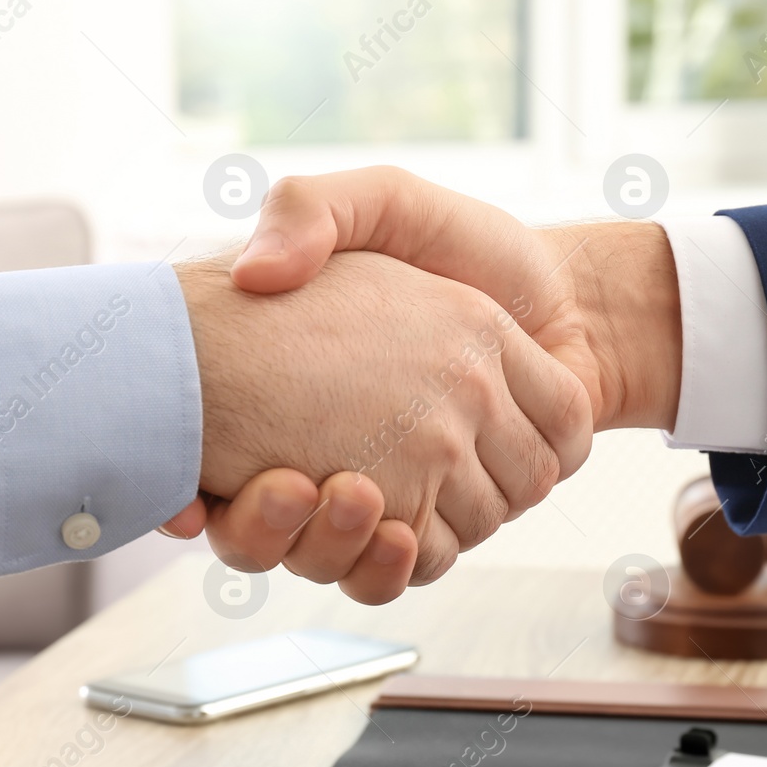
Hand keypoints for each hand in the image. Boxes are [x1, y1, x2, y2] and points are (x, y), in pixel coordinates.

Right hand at [192, 168, 682, 584]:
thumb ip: (310, 211)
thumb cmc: (470, 244)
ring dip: (333, 544)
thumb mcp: (382, 203)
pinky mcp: (460, 512)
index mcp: (320, 386)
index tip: (193, 492)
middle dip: (269, 526)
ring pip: (343, 550)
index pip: (228, 462)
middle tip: (276, 487)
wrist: (573, 292)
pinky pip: (417, 563)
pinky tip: (395, 531)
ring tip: (341, 494)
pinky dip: (399, 561)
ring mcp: (410, 484)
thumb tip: (253, 273)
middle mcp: (358, 443)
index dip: (212, 486)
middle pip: (284, 522)